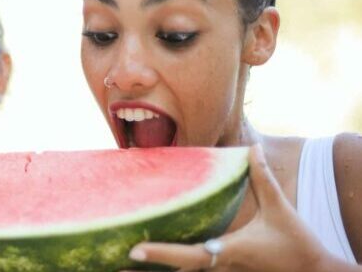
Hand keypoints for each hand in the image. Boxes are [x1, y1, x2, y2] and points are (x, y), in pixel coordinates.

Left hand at [126, 145, 336, 271]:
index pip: (190, 256)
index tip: (134, 251)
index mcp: (229, 252)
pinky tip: (151, 267)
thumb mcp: (280, 210)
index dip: (162, 254)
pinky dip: (171, 269)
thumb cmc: (296, 243)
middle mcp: (220, 268)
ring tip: (118, 269)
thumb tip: (252, 149)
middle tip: (111, 265)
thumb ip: (262, 179)